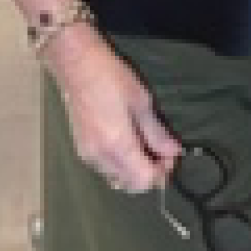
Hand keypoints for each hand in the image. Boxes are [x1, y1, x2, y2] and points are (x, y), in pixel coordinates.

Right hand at [44, 27, 182, 193]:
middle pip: (130, 185)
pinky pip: (106, 169)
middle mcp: (100, 157)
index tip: (172, 156)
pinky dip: (122, 165)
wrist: (76, 65)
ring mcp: (87, 155)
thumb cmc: (111, 77)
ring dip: (136, 171)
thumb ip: (157, 132)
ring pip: (117, 179)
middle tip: (163, 152)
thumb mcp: (141, 102)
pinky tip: (130, 144)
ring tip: (147, 146)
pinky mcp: (81, 149)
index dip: (162, 173)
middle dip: (150, 174)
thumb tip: (174, 151)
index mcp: (117, 145)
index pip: (143, 181)